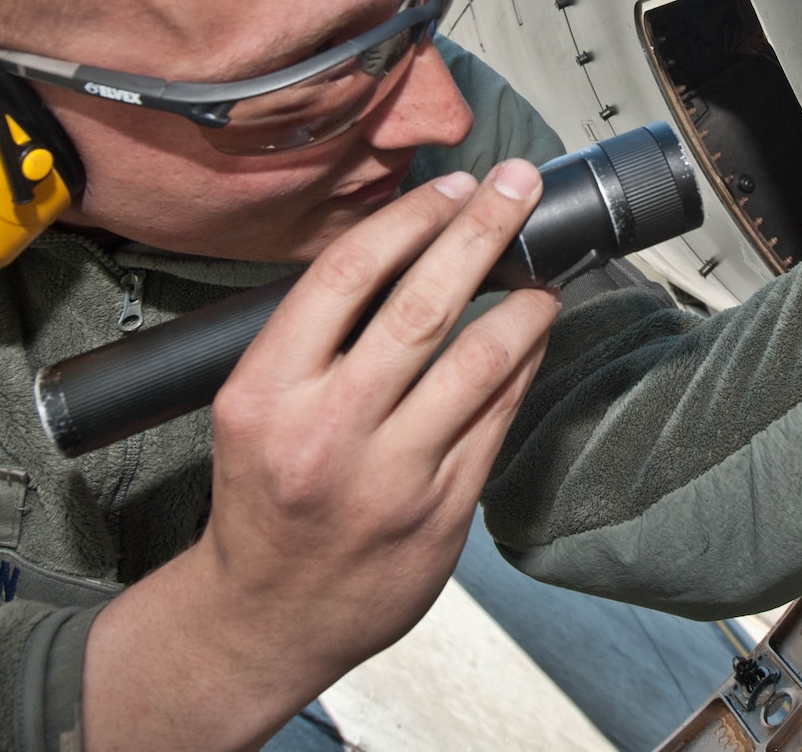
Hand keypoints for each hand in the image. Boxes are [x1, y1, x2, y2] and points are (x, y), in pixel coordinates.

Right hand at [82, 162, 558, 751]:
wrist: (264, 615)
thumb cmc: (264, 492)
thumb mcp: (255, 406)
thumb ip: (317, 338)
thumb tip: (407, 247)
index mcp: (266, 392)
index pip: (345, 274)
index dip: (410, 218)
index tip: (452, 187)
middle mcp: (327, 430)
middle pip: (421, 306)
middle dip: (481, 232)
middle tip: (518, 186)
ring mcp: (390, 476)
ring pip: (479, 363)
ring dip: (524, 304)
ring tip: (545, 269)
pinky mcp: (441, 512)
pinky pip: (498, 419)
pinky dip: (523, 366)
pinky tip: (534, 337)